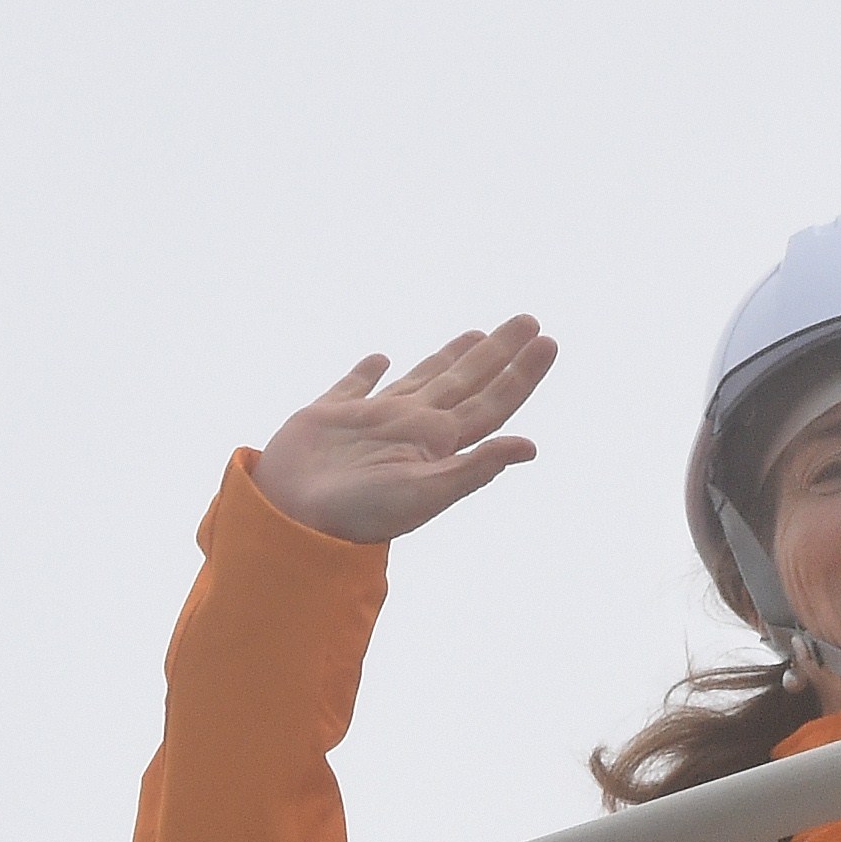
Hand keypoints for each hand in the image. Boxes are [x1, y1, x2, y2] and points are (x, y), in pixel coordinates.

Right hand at [249, 318, 556, 543]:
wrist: (292, 520)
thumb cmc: (359, 514)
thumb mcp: (425, 492)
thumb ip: (474, 468)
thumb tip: (530, 447)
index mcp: (437, 443)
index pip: (492, 402)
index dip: (522, 374)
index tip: (548, 342)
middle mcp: (412, 427)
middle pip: (467, 381)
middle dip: (498, 352)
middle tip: (528, 321)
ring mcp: (372, 421)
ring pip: (422, 378)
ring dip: (451, 357)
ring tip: (478, 335)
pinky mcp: (328, 416)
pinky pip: (354, 386)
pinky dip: (367, 372)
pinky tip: (382, 359)